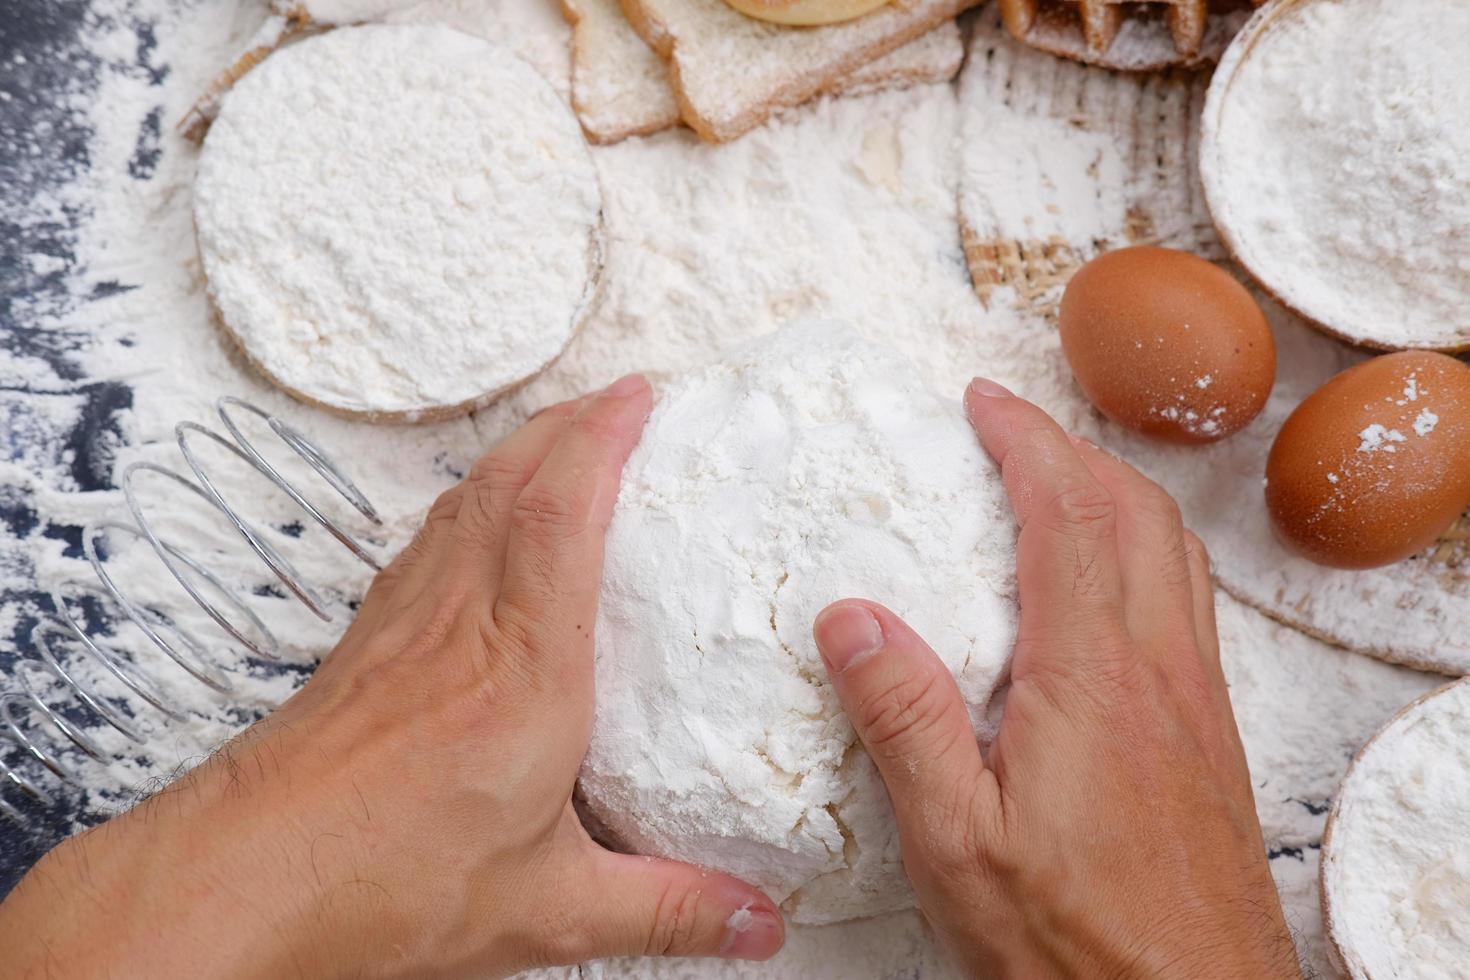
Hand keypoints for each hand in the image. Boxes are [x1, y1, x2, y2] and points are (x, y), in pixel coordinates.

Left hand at [0, 374, 783, 978]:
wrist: (245, 883)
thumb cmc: (379, 885)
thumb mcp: (549, 911)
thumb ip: (666, 911)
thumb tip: (755, 926)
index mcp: (526, 673)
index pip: (567, 517)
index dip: (603, 440)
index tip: (638, 397)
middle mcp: (464, 627)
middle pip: (512, 483)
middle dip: (567, 423)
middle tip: (612, 397)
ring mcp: (407, 626)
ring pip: (465, 503)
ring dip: (515, 452)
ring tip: (554, 434)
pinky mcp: (367, 644)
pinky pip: (427, 543)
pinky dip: (465, 504)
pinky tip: (469, 518)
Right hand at [812, 379, 1302, 978]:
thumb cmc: (1077, 945)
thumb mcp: (955, 842)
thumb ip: (905, 721)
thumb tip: (850, 616)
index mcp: (1092, 679)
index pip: (1069, 516)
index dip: (1026, 442)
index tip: (982, 404)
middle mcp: (1159, 673)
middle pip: (1137, 514)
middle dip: (1072, 450)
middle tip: (1009, 431)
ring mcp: (1195, 704)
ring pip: (1174, 555)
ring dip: (1117, 497)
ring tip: (1055, 487)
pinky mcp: (1208, 739)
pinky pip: (1185, 606)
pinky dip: (1144, 556)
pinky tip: (1102, 596)